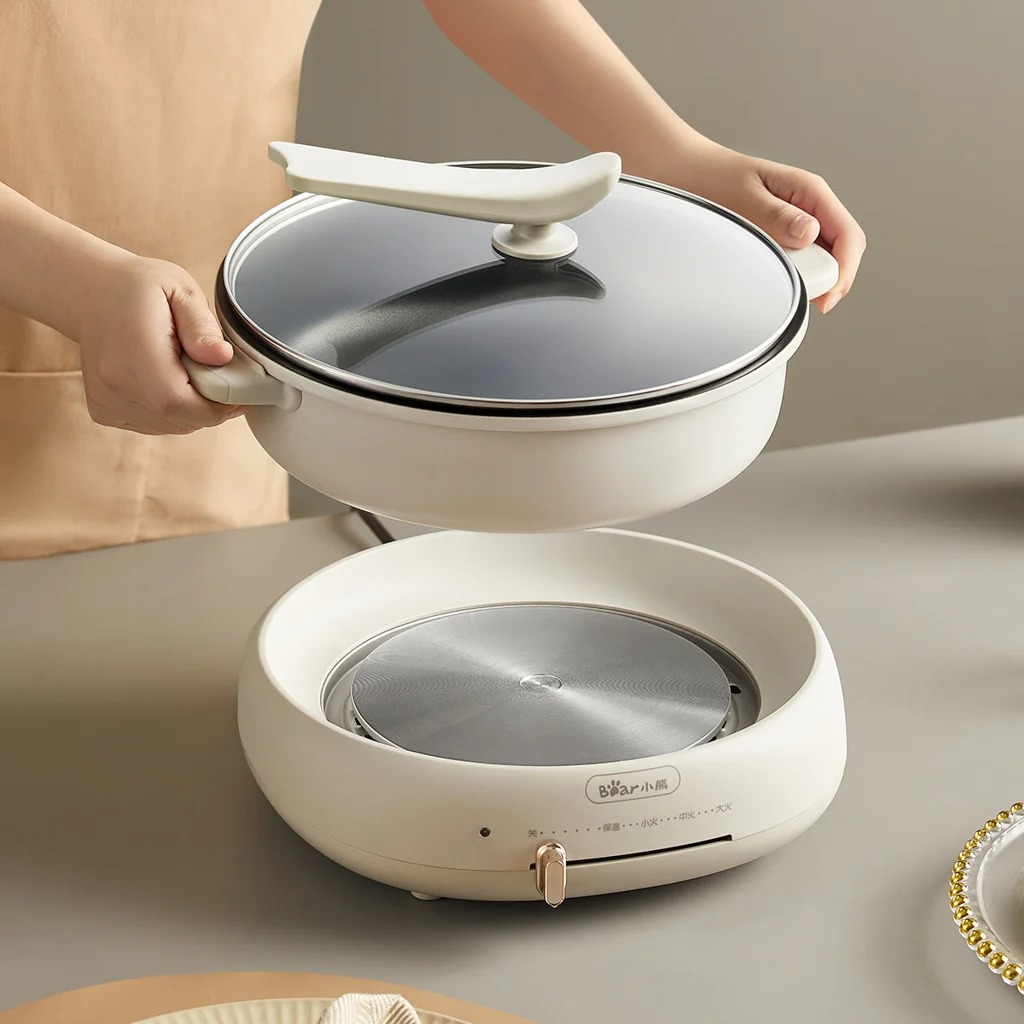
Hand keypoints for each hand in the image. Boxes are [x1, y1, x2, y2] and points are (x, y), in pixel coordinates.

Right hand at [76, 255, 241, 433]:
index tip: (237, 391)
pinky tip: (165, 381)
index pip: (183, 403)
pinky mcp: (103, 411)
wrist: (91, 292)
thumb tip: (223, 357)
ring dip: (190, 409)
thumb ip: (203, 326)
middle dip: (208, 407)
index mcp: (134, 352)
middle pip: (181, 420)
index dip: (218, 406)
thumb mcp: (180, 289)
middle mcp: (114, 383)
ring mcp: (105, 401)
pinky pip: (153, 425)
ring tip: (185, 372)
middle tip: (215, 376)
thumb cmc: (138, 288)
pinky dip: (169, 412)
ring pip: (171, 426)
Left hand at [666, 142, 865, 313]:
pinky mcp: (780, 236)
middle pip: (839, 252)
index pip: (848, 236)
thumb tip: (809, 233)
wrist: (685, 172)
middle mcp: (808, 208)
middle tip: (799, 297)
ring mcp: (796, 223)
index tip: (826, 298)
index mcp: (809, 191)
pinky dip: (792, 276)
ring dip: (807, 278)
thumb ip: (775, 215)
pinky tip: (774, 281)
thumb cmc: (711, 178)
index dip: (844, 270)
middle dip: (827, 279)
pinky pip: (798, 261)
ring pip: (821, 260)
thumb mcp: (743, 196)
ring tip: (781, 288)